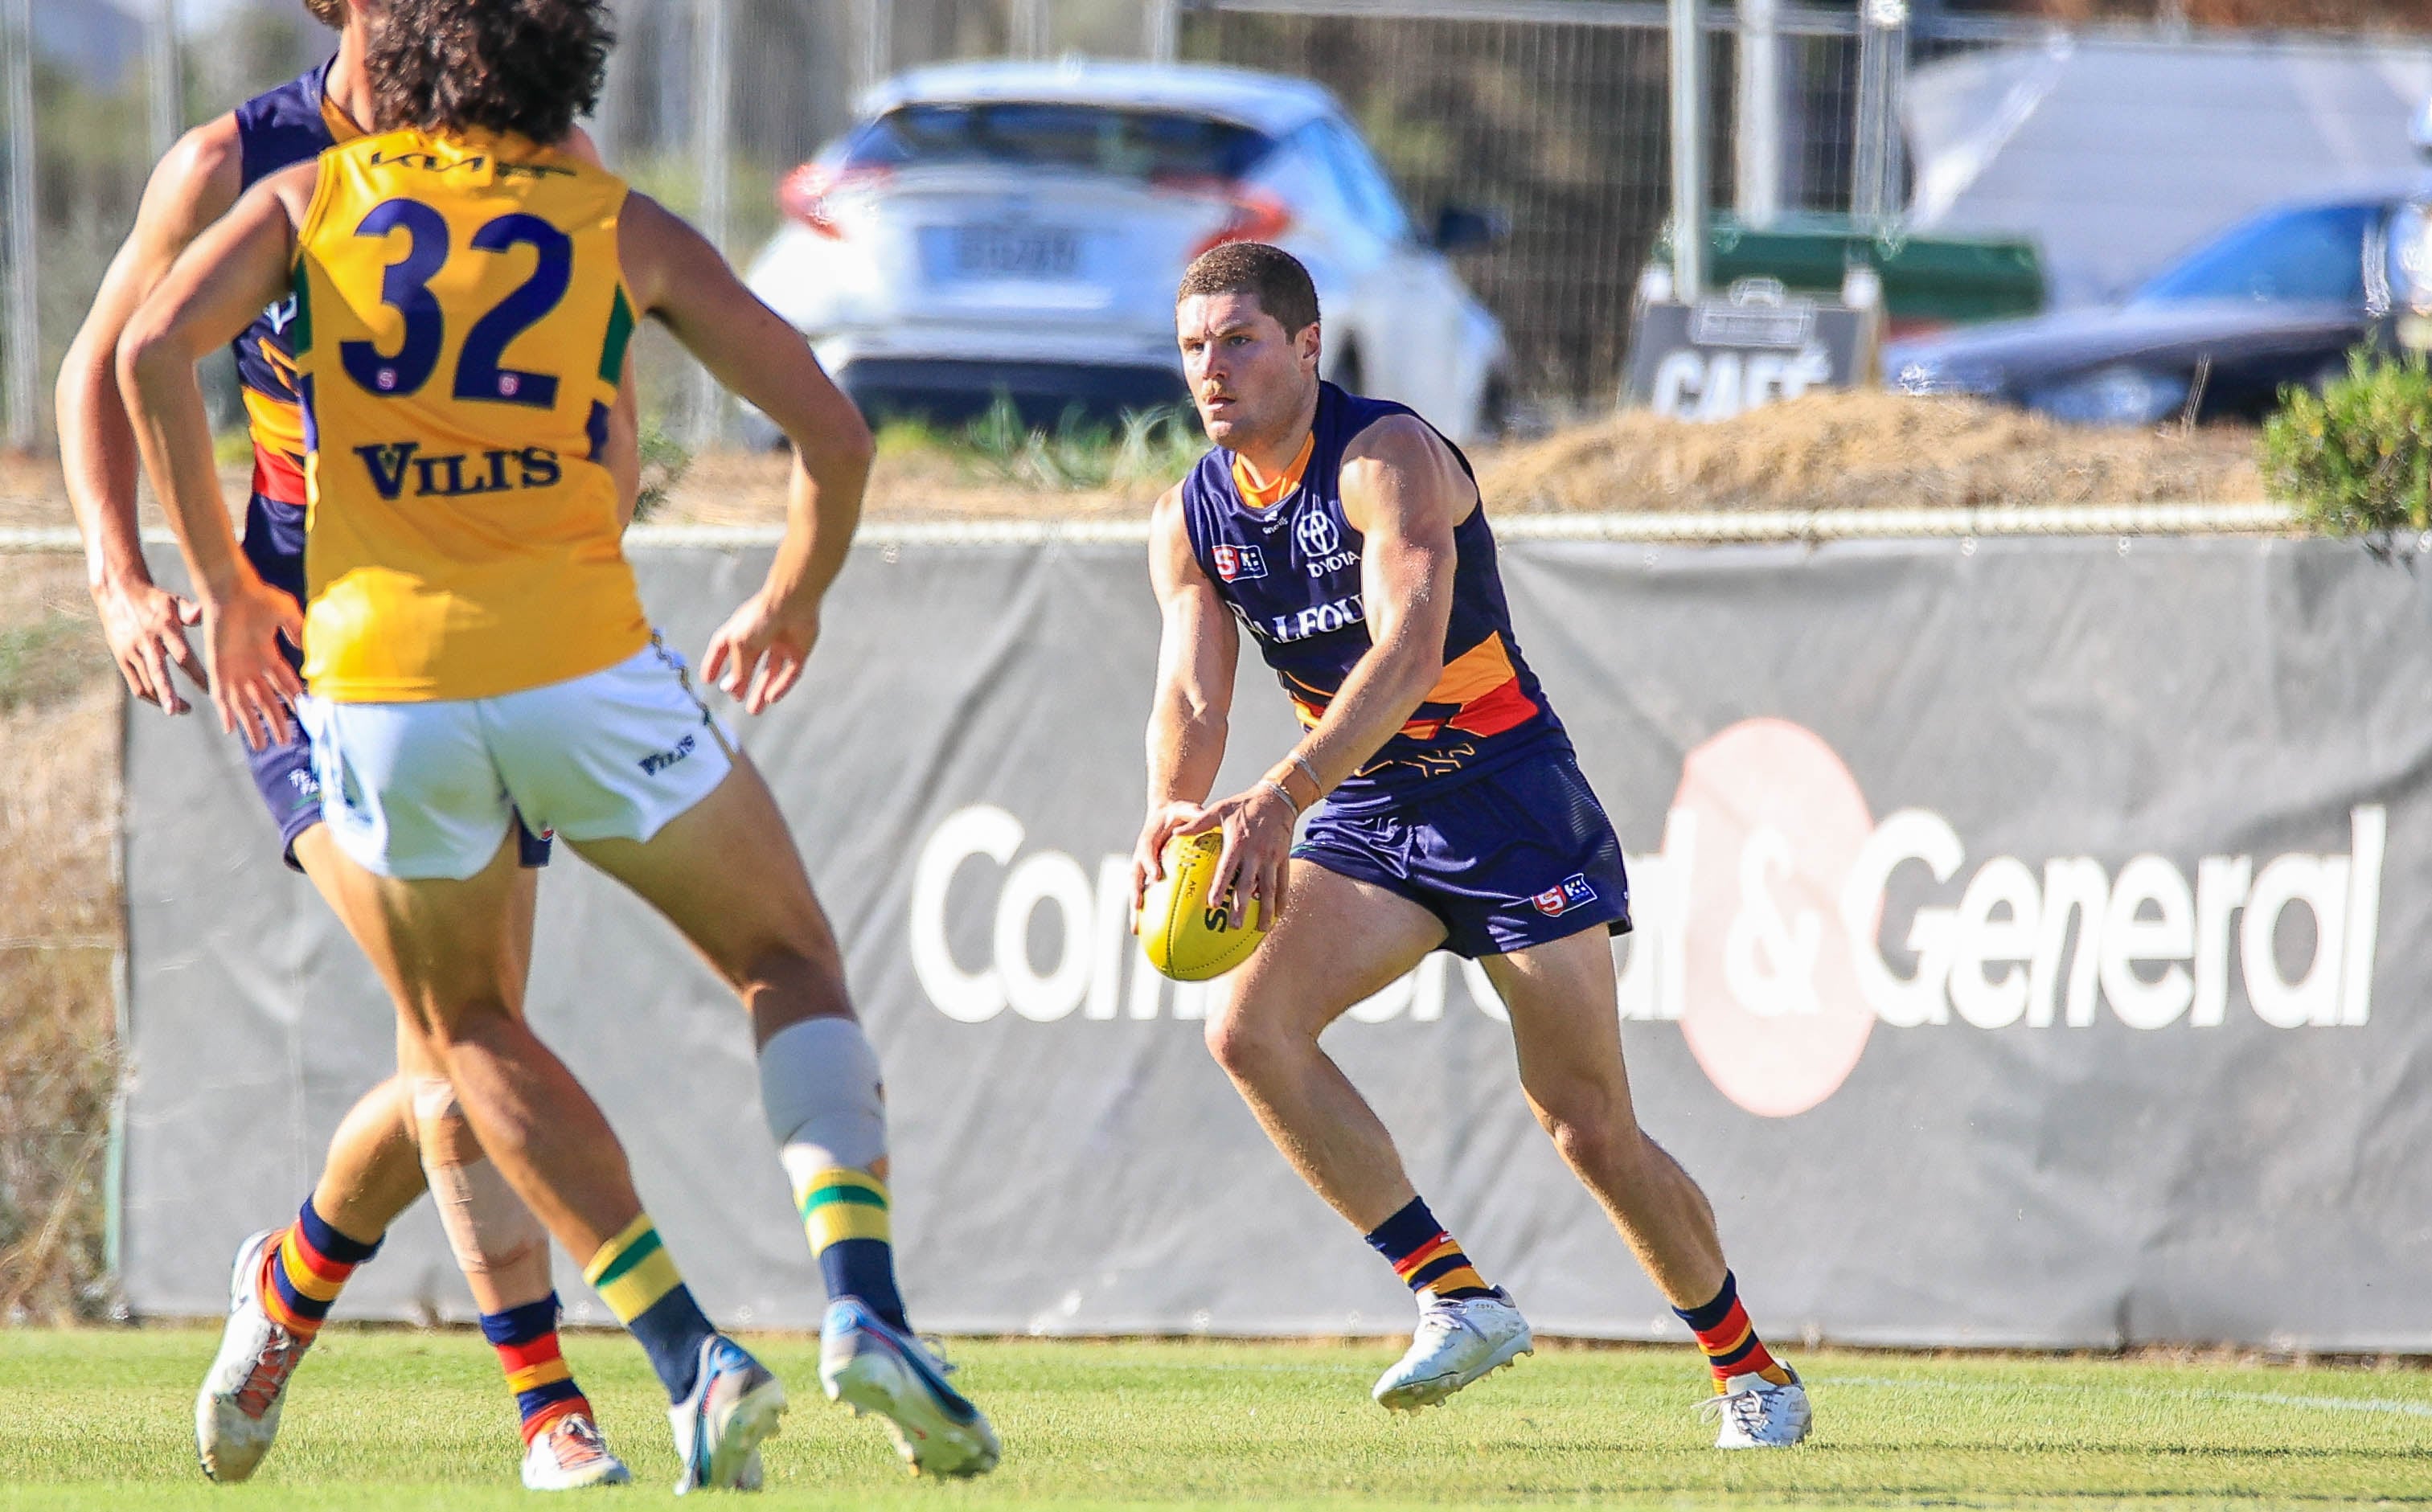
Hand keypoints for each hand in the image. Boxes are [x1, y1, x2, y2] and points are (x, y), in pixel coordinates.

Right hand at [92, 574, 203, 713]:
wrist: (118, 593)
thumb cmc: (154, 600)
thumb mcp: (173, 599)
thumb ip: (189, 611)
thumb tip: (201, 614)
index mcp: (163, 627)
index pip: (183, 655)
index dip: (197, 674)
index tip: (213, 689)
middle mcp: (146, 641)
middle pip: (158, 672)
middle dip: (168, 693)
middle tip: (179, 711)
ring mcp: (131, 650)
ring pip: (145, 682)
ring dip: (162, 699)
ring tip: (180, 710)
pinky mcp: (121, 657)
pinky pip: (134, 683)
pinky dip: (148, 695)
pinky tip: (162, 702)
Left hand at [201, 573, 302, 751]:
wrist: (229, 591)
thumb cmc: (259, 598)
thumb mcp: (287, 613)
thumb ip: (297, 631)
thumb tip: (306, 651)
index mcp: (268, 654)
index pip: (283, 683)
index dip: (291, 699)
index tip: (300, 714)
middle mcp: (252, 666)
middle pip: (266, 701)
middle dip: (275, 722)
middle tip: (282, 742)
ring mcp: (235, 669)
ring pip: (245, 705)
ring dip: (252, 725)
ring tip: (260, 746)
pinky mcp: (219, 668)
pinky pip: (222, 696)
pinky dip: (226, 713)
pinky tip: (230, 729)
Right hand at [702, 591, 819, 713]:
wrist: (793, 602)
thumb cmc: (761, 617)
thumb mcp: (741, 645)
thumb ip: (738, 668)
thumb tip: (731, 688)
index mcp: (740, 631)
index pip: (722, 648)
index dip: (714, 663)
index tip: (708, 680)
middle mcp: (759, 638)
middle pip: (749, 665)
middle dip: (742, 682)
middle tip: (736, 699)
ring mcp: (780, 644)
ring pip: (770, 672)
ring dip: (761, 691)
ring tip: (754, 710)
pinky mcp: (799, 651)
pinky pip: (789, 673)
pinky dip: (780, 686)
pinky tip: (771, 698)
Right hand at [1130, 800, 1210, 928]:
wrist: (1164, 818)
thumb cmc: (1177, 815)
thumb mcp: (1185, 809)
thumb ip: (1192, 813)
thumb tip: (1203, 814)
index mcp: (1148, 840)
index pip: (1147, 852)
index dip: (1150, 863)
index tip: (1155, 875)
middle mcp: (1140, 858)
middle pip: (1134, 877)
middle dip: (1135, 893)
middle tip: (1138, 907)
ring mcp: (1141, 871)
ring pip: (1136, 892)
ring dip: (1135, 911)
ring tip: (1136, 930)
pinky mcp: (1146, 880)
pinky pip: (1147, 897)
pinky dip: (1147, 915)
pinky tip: (1151, 934)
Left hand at [1184, 782, 1298, 929]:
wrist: (1278, 797)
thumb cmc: (1243, 804)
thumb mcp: (1219, 809)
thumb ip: (1198, 823)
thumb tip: (1175, 832)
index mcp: (1237, 843)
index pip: (1227, 869)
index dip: (1219, 887)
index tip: (1211, 905)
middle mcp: (1255, 853)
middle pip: (1248, 885)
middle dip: (1241, 907)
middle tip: (1234, 926)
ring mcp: (1272, 857)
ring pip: (1269, 888)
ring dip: (1265, 909)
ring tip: (1260, 929)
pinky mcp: (1284, 858)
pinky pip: (1283, 882)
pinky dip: (1281, 899)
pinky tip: (1278, 914)